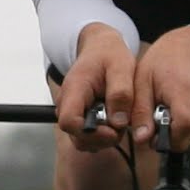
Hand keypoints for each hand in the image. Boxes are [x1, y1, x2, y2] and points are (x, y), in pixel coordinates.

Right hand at [56, 24, 136, 149]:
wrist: (100, 49)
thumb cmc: (108, 55)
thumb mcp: (121, 67)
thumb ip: (121, 93)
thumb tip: (118, 121)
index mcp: (74, 90)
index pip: (69, 122)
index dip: (90, 132)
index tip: (112, 130)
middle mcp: (67, 104)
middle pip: (76, 136)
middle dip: (102, 138)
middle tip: (122, 127)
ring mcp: (73, 112)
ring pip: (82, 140)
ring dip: (104, 139)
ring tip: (119, 122)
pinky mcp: (81, 118)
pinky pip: (88, 137)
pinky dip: (103, 136)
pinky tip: (114, 122)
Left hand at [132, 27, 189, 151]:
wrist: (186, 51)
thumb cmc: (163, 63)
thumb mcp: (141, 83)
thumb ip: (141, 112)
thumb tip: (142, 138)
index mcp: (184, 92)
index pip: (184, 126)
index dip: (166, 138)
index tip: (153, 134)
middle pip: (187, 137)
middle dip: (168, 136)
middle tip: (156, 118)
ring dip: (175, 132)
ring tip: (167, 112)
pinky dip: (184, 129)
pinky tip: (177, 113)